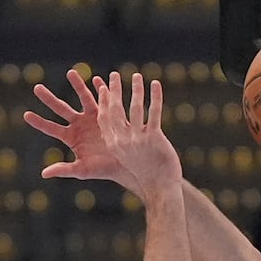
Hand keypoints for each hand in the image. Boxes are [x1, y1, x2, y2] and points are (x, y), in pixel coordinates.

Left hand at [23, 68, 139, 191]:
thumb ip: (64, 169)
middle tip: (37, 88)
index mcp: (70, 137)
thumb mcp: (82, 170)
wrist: (125, 165)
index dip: (39, 121)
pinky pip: (104, 99)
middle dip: (48, 98)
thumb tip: (44, 173)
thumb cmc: (102, 170)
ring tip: (70, 72)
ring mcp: (93, 117)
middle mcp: (79, 124)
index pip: (51, 128)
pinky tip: (98, 80)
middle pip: (60, 108)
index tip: (26, 115)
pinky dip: (101, 89)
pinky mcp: (108, 114)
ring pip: (83, 97)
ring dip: (77, 85)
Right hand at [92, 72, 180, 190]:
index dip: (103, 100)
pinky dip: (155, 96)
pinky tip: (156, 84)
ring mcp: (138, 139)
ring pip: (135, 107)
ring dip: (135, 89)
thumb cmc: (141, 171)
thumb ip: (117, 138)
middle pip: (116, 109)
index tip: (102, 85)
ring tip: (136, 75)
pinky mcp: (155, 138)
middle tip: (114, 74)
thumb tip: (112, 127)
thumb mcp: (124, 155)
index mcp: (113, 143)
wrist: (159, 186)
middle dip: (114, 89)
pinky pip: (154, 112)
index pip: (104, 116)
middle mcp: (123, 140)